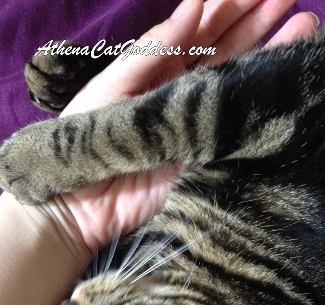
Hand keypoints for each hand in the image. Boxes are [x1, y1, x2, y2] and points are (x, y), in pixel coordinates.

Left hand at [39, 0, 317, 252]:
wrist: (83, 204)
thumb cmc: (87, 141)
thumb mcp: (111, 87)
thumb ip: (149, 53)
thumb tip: (193, 6)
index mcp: (156, 73)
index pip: (198, 32)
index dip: (226, 6)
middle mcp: (182, 94)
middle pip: (225, 51)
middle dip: (256, 21)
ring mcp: (196, 125)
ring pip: (238, 83)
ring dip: (269, 53)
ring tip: (305, 23)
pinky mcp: (206, 156)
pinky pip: (237, 125)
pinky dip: (261, 102)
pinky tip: (284, 79)